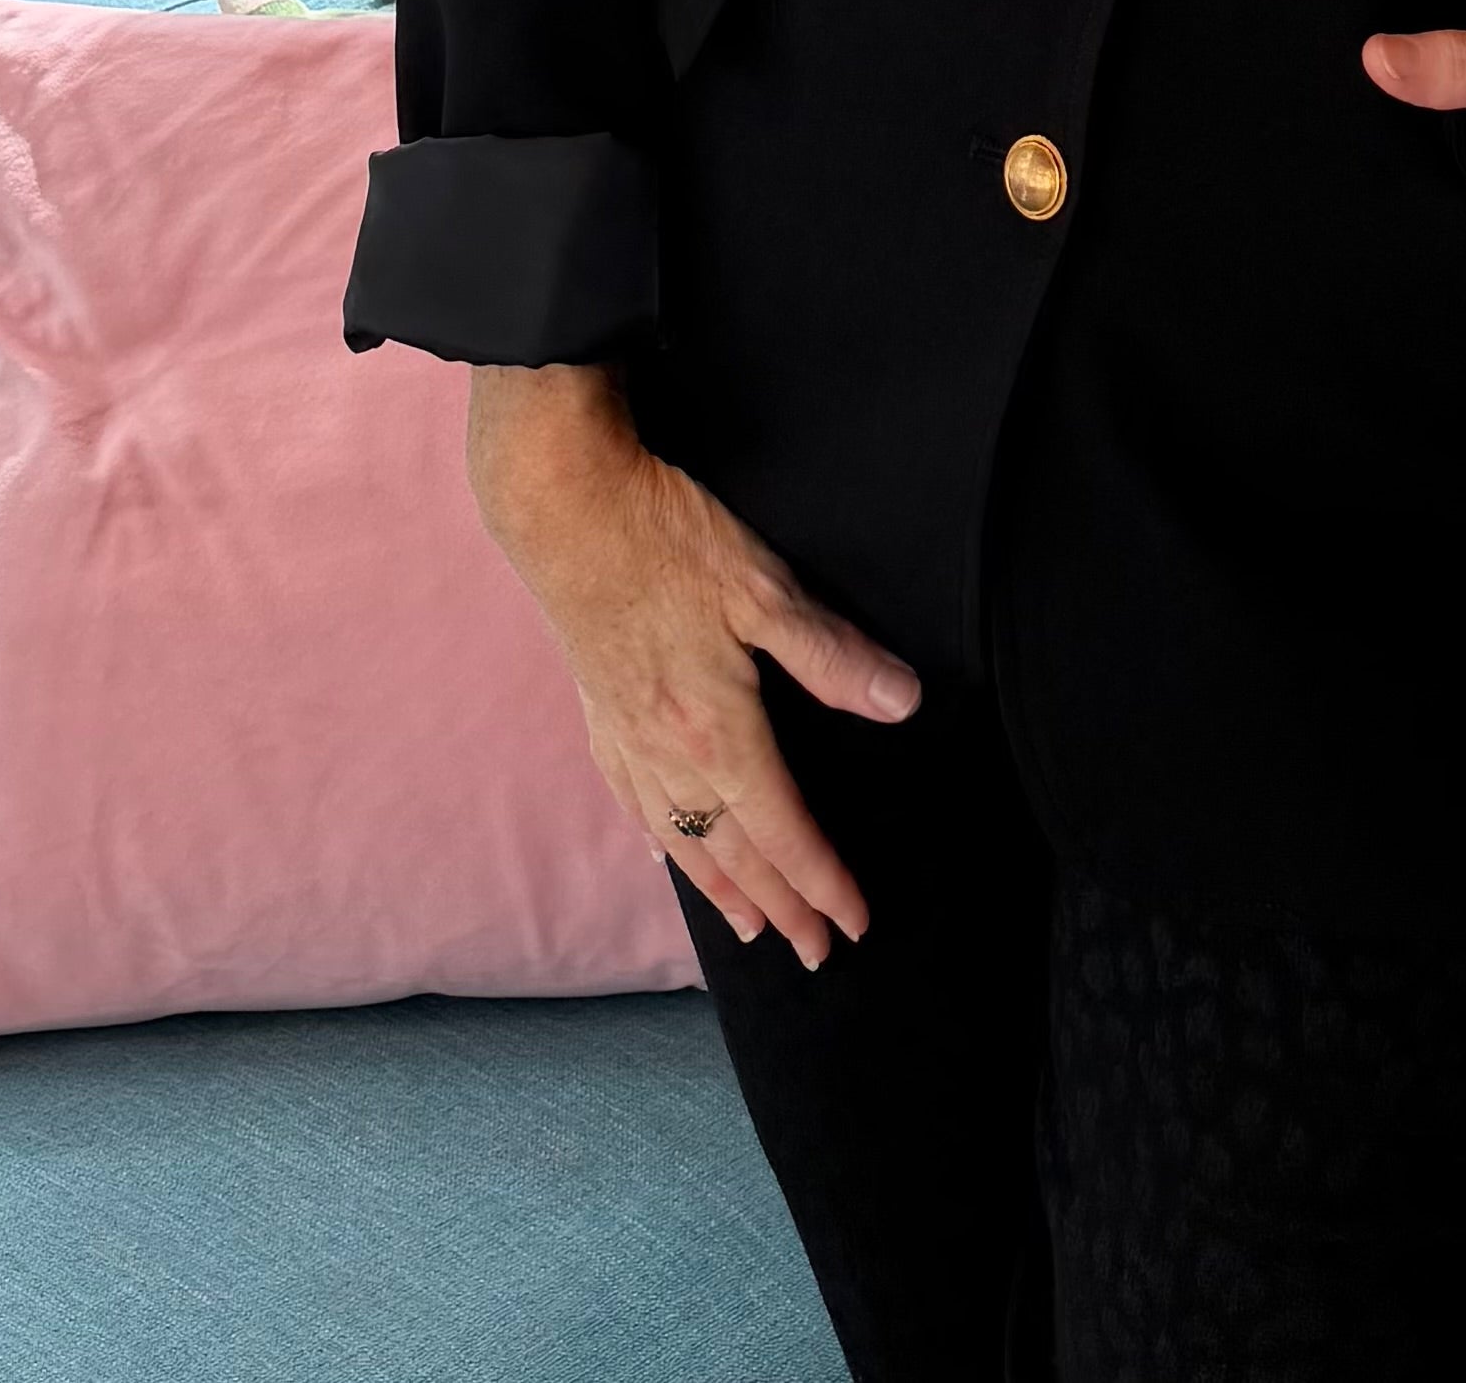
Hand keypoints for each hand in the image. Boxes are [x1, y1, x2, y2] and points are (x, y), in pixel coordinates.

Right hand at [464, 362, 919, 970]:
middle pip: (735, 853)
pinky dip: (663, 844)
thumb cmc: (667, 541)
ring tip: (750, 931)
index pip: (784, 829)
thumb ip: (830, 655)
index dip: (823, 881)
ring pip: (682, 841)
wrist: (563, 511)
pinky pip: (637, 805)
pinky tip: (668, 853)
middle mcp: (669, 754)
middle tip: (817, 954)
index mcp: (716, 731)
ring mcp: (627, 739)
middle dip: (781, 906)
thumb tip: (902, 704)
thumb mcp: (763, 589)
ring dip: (722, 892)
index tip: (856, 922)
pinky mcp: (600, 715)